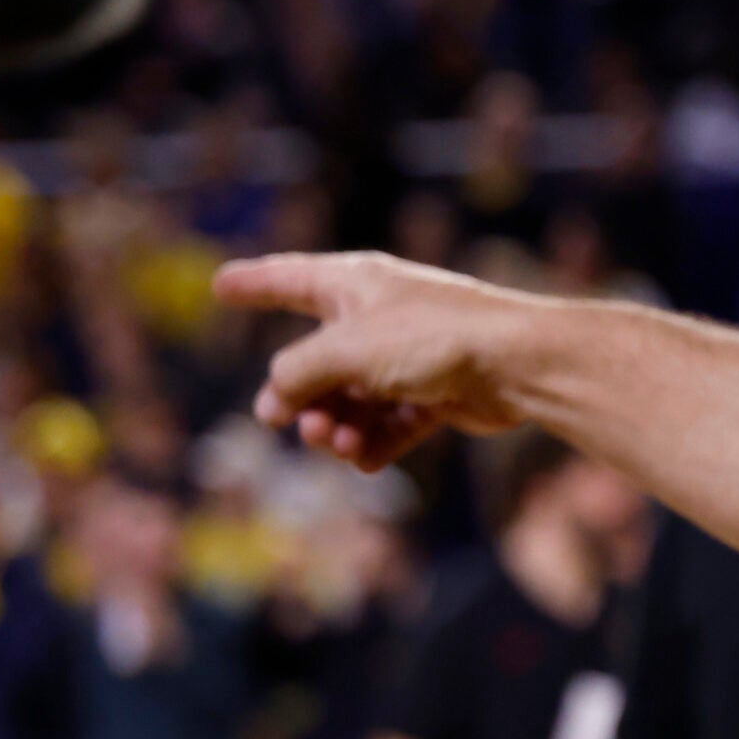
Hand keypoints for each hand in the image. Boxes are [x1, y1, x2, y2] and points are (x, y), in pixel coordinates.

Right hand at [212, 251, 532, 469]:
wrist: (517, 364)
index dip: (254, 283)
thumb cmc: (432, 338)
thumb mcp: (345, 350)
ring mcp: (408, 357)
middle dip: (300, 395)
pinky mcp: (436, 393)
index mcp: (355, 284)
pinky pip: (390, 423)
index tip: (221, 286)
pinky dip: (375, 441)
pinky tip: (365, 459)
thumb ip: (296, 373)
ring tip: (338, 441)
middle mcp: (379, 316)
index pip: (290, 279)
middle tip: (291, 422)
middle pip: (317, 359)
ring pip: (351, 398)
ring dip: (337, 425)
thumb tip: (273, 402)